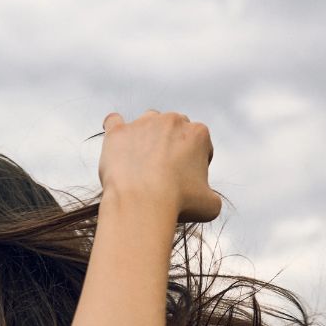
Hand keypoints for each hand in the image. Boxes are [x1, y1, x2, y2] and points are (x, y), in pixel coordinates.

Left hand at [96, 109, 220, 223]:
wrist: (142, 203)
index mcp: (199, 133)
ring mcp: (143, 124)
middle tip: (162, 175)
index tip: (184, 183)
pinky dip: (115, 129)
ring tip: (141, 163)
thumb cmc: (178, 204)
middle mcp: (172, 120)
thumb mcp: (209, 205)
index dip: (194, 165)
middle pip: (174, 131)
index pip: (200, 145)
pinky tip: (116, 141)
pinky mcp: (118, 133)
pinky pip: (114, 122)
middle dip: (171, 148)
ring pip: (147, 124)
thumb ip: (211, 196)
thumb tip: (206, 198)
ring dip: (147, 138)